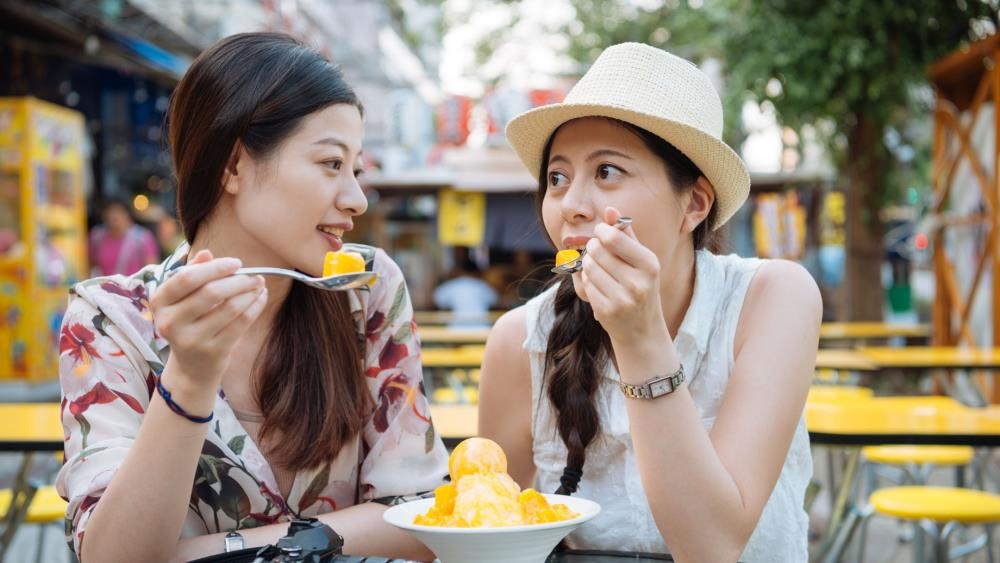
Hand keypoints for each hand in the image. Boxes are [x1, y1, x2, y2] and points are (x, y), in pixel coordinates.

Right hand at [151, 250, 267, 390]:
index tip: (236, 263)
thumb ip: (193, 273)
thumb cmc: (189, 322)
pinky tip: (261, 298)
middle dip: (238, 280)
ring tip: (259, 285)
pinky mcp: (213, 352)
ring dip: (249, 293)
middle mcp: (170, 322)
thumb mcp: (183, 298)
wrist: (191, 367)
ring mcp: (191, 340)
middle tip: (254, 275)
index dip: (215, 268)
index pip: (187, 278)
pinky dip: (255, 307)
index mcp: (159, 302)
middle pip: (210, 292)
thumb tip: (207, 253)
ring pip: (229, 308)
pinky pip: (241, 323)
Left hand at [578, 207, 666, 341]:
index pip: (613, 238)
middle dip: (592, 247)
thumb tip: (609, 209)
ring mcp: (622, 299)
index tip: (600, 233)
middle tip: (595, 250)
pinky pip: (586, 285)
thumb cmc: (640, 286)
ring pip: (588, 267)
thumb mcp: (640, 259)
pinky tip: (597, 285)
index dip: (601, 231)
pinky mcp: (607, 311)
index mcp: (649, 264)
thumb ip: (625, 233)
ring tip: (597, 268)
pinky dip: (587, 281)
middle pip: (597, 250)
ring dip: (588, 264)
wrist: (641, 329)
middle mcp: (638, 282)